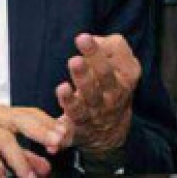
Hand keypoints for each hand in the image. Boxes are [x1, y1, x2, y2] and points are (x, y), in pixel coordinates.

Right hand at [0, 105, 71, 177]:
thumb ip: (23, 154)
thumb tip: (46, 167)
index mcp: (2, 114)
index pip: (30, 112)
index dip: (48, 123)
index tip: (65, 135)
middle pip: (21, 118)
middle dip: (41, 130)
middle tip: (57, 144)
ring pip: (4, 138)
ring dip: (20, 159)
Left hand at [55, 33, 140, 155]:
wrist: (113, 131)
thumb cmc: (112, 85)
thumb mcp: (124, 65)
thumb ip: (112, 47)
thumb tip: (91, 38)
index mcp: (121, 82)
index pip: (112, 65)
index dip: (97, 52)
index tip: (82, 37)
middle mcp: (107, 100)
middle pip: (96, 87)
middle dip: (85, 74)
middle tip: (74, 60)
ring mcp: (91, 117)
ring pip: (80, 109)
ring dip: (71, 101)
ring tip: (62, 88)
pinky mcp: (75, 133)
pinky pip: (67, 137)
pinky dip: (60, 139)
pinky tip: (52, 140)